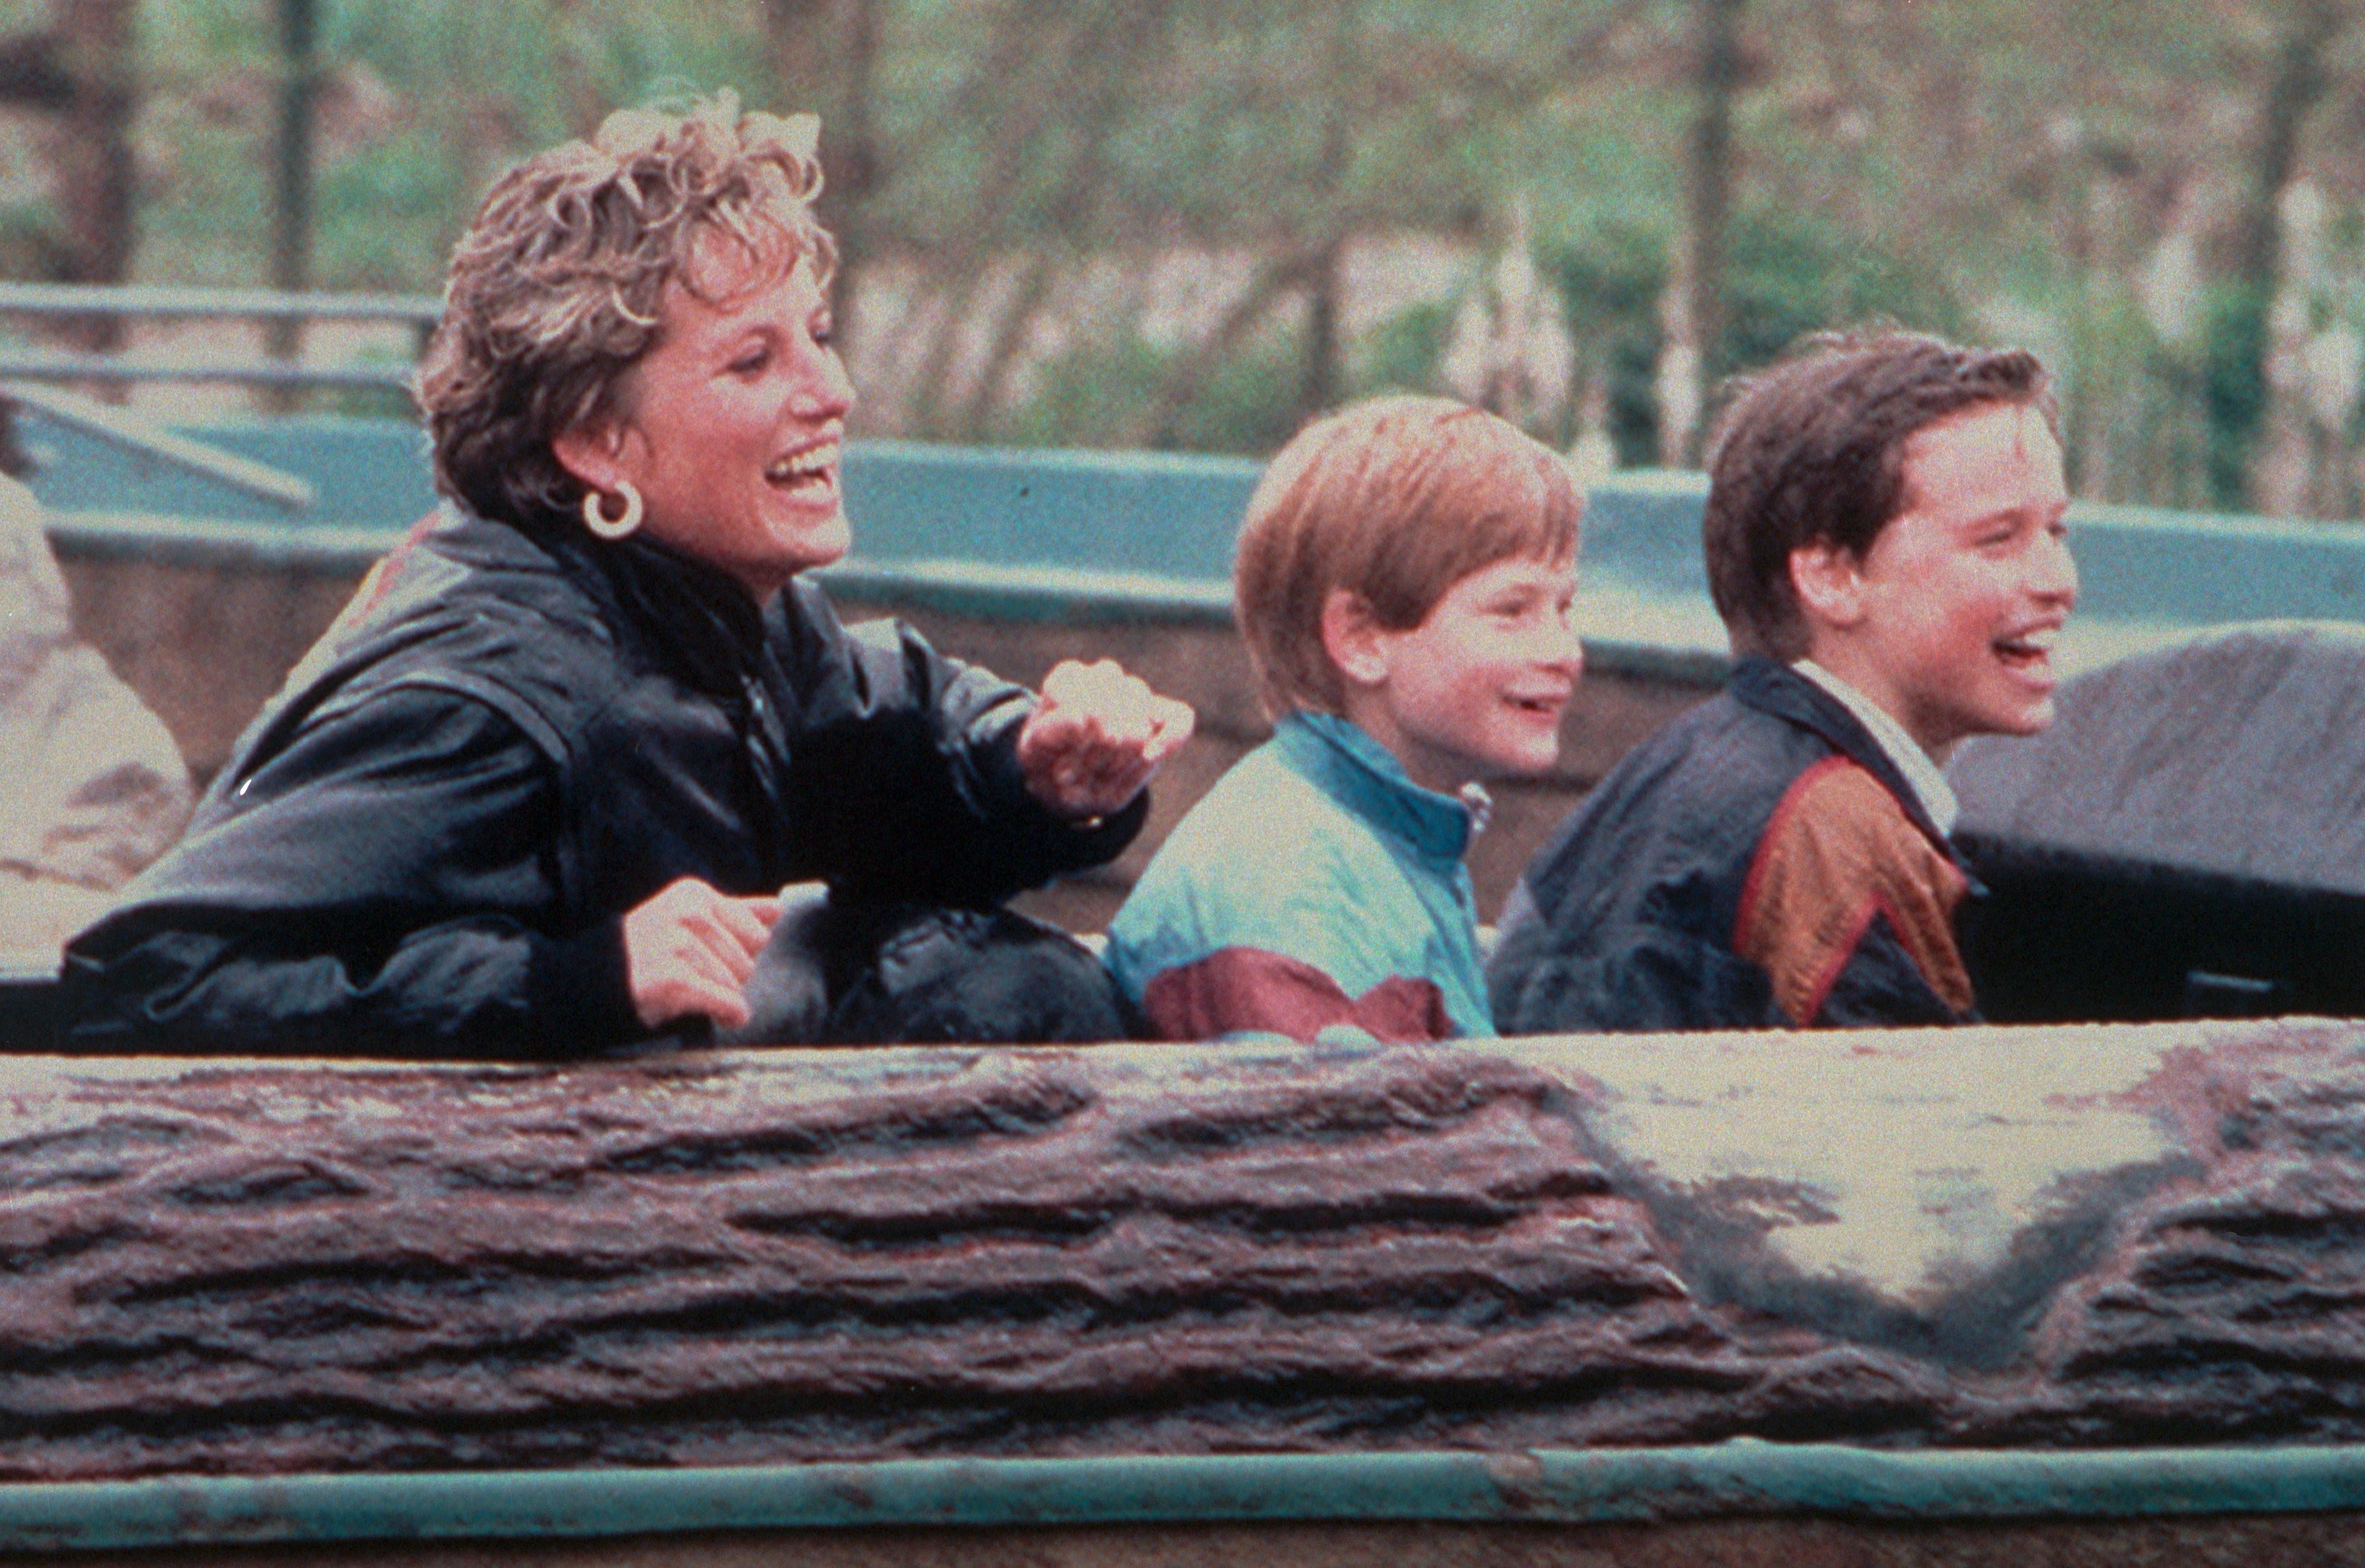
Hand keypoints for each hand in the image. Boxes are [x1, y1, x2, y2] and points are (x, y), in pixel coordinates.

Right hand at [621, 877, 781, 1030]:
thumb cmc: (653, 948)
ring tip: (692, 991)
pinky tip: (727, 1017)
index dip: (741, 954)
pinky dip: (731, 1014)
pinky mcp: (672, 978)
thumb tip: (778, 910)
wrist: (600, 978)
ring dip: (721, 997)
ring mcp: (679, 945)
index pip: (757, 935)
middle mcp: (688, 914)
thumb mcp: (690, 919)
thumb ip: (737, 913)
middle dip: (730, 977)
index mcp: (696, 895)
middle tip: (696, 977)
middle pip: (747, 962)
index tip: (713, 958)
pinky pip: (727, 1002)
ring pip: (736, 985)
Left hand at [1016, 658, 1195, 820]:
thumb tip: (1081, 718)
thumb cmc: (1048, 764)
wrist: (1066, 784)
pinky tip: (1149, 758)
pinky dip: (1168, 740)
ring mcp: (1135, 695)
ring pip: (1138, 719)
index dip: (1069, 738)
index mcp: (1066, 681)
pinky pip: (1179, 719)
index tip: (1056, 766)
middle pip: (1108, 710)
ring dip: (1118, 757)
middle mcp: (1103, 678)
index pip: (1074, 698)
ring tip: (1100, 774)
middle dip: (1092, 753)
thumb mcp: (1032, 754)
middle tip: (1078, 775)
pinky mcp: (1162, 716)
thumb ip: (1050, 733)